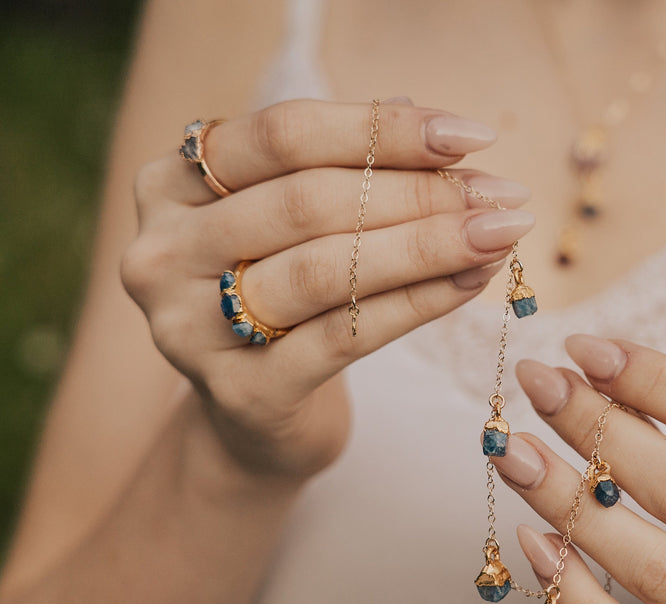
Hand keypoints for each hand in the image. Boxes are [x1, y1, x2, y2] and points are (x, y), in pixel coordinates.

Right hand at [122, 99, 532, 479]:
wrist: (255, 415)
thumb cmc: (285, 297)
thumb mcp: (297, 223)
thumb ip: (347, 169)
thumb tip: (439, 125)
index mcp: (172, 183)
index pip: (284, 135)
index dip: (382, 129)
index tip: (470, 136)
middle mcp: (165, 250)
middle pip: (308, 201)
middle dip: (419, 194)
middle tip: (501, 196)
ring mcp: (188, 326)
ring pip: (326, 270)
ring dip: (427, 246)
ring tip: (498, 234)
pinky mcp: (239, 391)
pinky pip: (344, 336)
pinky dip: (417, 304)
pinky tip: (470, 284)